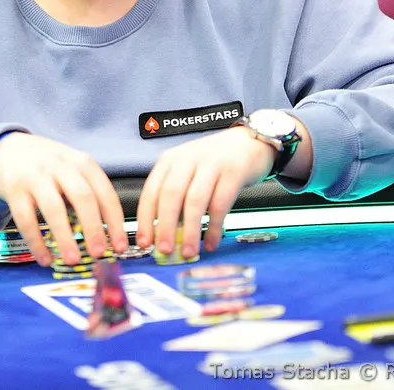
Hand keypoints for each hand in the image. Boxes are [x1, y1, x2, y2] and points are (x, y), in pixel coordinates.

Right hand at [0, 133, 128, 266]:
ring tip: (73, 260)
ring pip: (53, 208)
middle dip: (93, 228)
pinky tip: (45, 258)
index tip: (120, 245)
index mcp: (81, 162)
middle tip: (99, 253)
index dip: (114, 221)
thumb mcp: (73, 168)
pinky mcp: (14, 189)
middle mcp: (60, 166)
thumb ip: (89, 192)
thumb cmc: (47, 165)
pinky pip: (25, 219)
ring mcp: (35, 176)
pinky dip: (36, 242)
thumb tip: (107, 235)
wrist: (9, 148)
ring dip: (65, 237)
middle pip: (82, 197)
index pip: (104, 192)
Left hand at [135, 125, 276, 259]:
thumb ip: (175, 198)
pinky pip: (221, 204)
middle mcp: (188, 159)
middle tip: (164, 249)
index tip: (144, 242)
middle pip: (171, 195)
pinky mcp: (233, 171)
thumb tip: (163, 234)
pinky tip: (211, 242)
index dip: (145, 219)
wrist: (249, 141)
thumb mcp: (188, 171)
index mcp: (171, 160)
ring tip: (188, 251)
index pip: (151, 191)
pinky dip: (214, 227)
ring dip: (190, 230)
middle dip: (165, 226)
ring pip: (195, 201)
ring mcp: (211, 164)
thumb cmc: (215, 161)